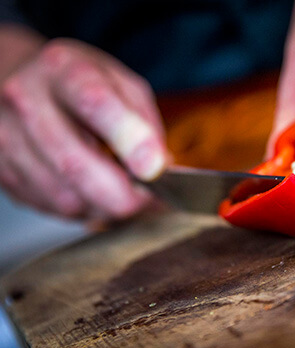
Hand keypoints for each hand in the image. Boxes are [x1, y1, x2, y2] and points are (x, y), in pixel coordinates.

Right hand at [0, 38, 168, 219]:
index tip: (154, 167)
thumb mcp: (122, 84)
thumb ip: (144, 120)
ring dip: (104, 206)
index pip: (94, 102)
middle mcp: (26, 99)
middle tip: (148, 200)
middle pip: (75, 164)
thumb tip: (158, 166)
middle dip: (122, 196)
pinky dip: (83, 209)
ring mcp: (6, 137)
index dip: (128, 139)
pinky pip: (51, 208)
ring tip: (120, 191)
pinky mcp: (2, 171)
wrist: (23, 84)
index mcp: (63, 68)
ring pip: (64, 196)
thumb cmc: (82, 86)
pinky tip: (91, 191)